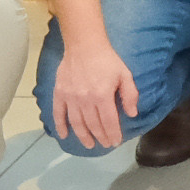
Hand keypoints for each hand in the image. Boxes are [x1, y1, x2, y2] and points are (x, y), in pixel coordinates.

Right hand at [51, 39, 141, 154]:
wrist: (84, 45)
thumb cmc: (107, 60)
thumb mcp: (125, 74)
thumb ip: (130, 95)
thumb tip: (132, 114)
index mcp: (102, 95)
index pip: (109, 122)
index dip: (113, 134)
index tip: (116, 142)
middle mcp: (85, 100)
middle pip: (94, 125)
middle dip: (101, 137)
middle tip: (105, 144)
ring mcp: (70, 97)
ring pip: (77, 123)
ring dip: (83, 136)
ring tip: (90, 145)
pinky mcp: (59, 93)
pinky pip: (58, 113)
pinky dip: (60, 126)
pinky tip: (64, 135)